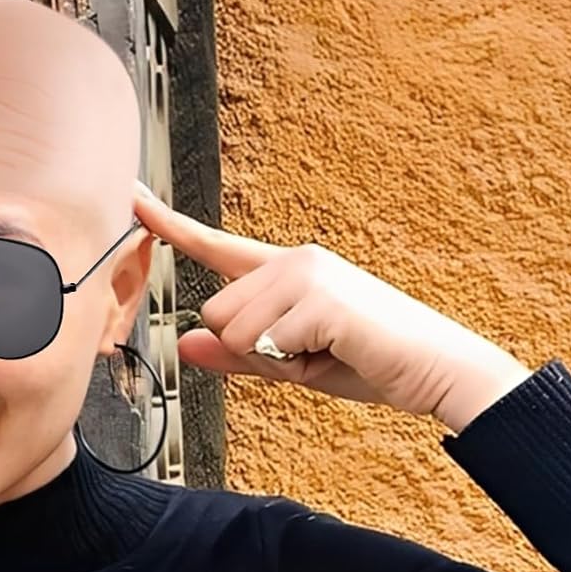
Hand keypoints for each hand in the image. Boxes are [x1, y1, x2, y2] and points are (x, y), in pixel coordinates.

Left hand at [131, 181, 532, 430]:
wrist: (440, 372)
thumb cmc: (370, 362)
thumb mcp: (291, 364)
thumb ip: (238, 354)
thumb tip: (184, 343)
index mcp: (286, 269)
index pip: (215, 247)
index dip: (168, 226)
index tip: (130, 199)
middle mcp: (294, 259)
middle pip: (214, 312)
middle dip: (252, 350)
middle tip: (310, 352)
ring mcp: (308, 273)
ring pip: (233, 330)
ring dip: (274, 359)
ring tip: (326, 352)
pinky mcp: (321, 296)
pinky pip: (266, 344)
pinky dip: (298, 365)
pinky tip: (338, 352)